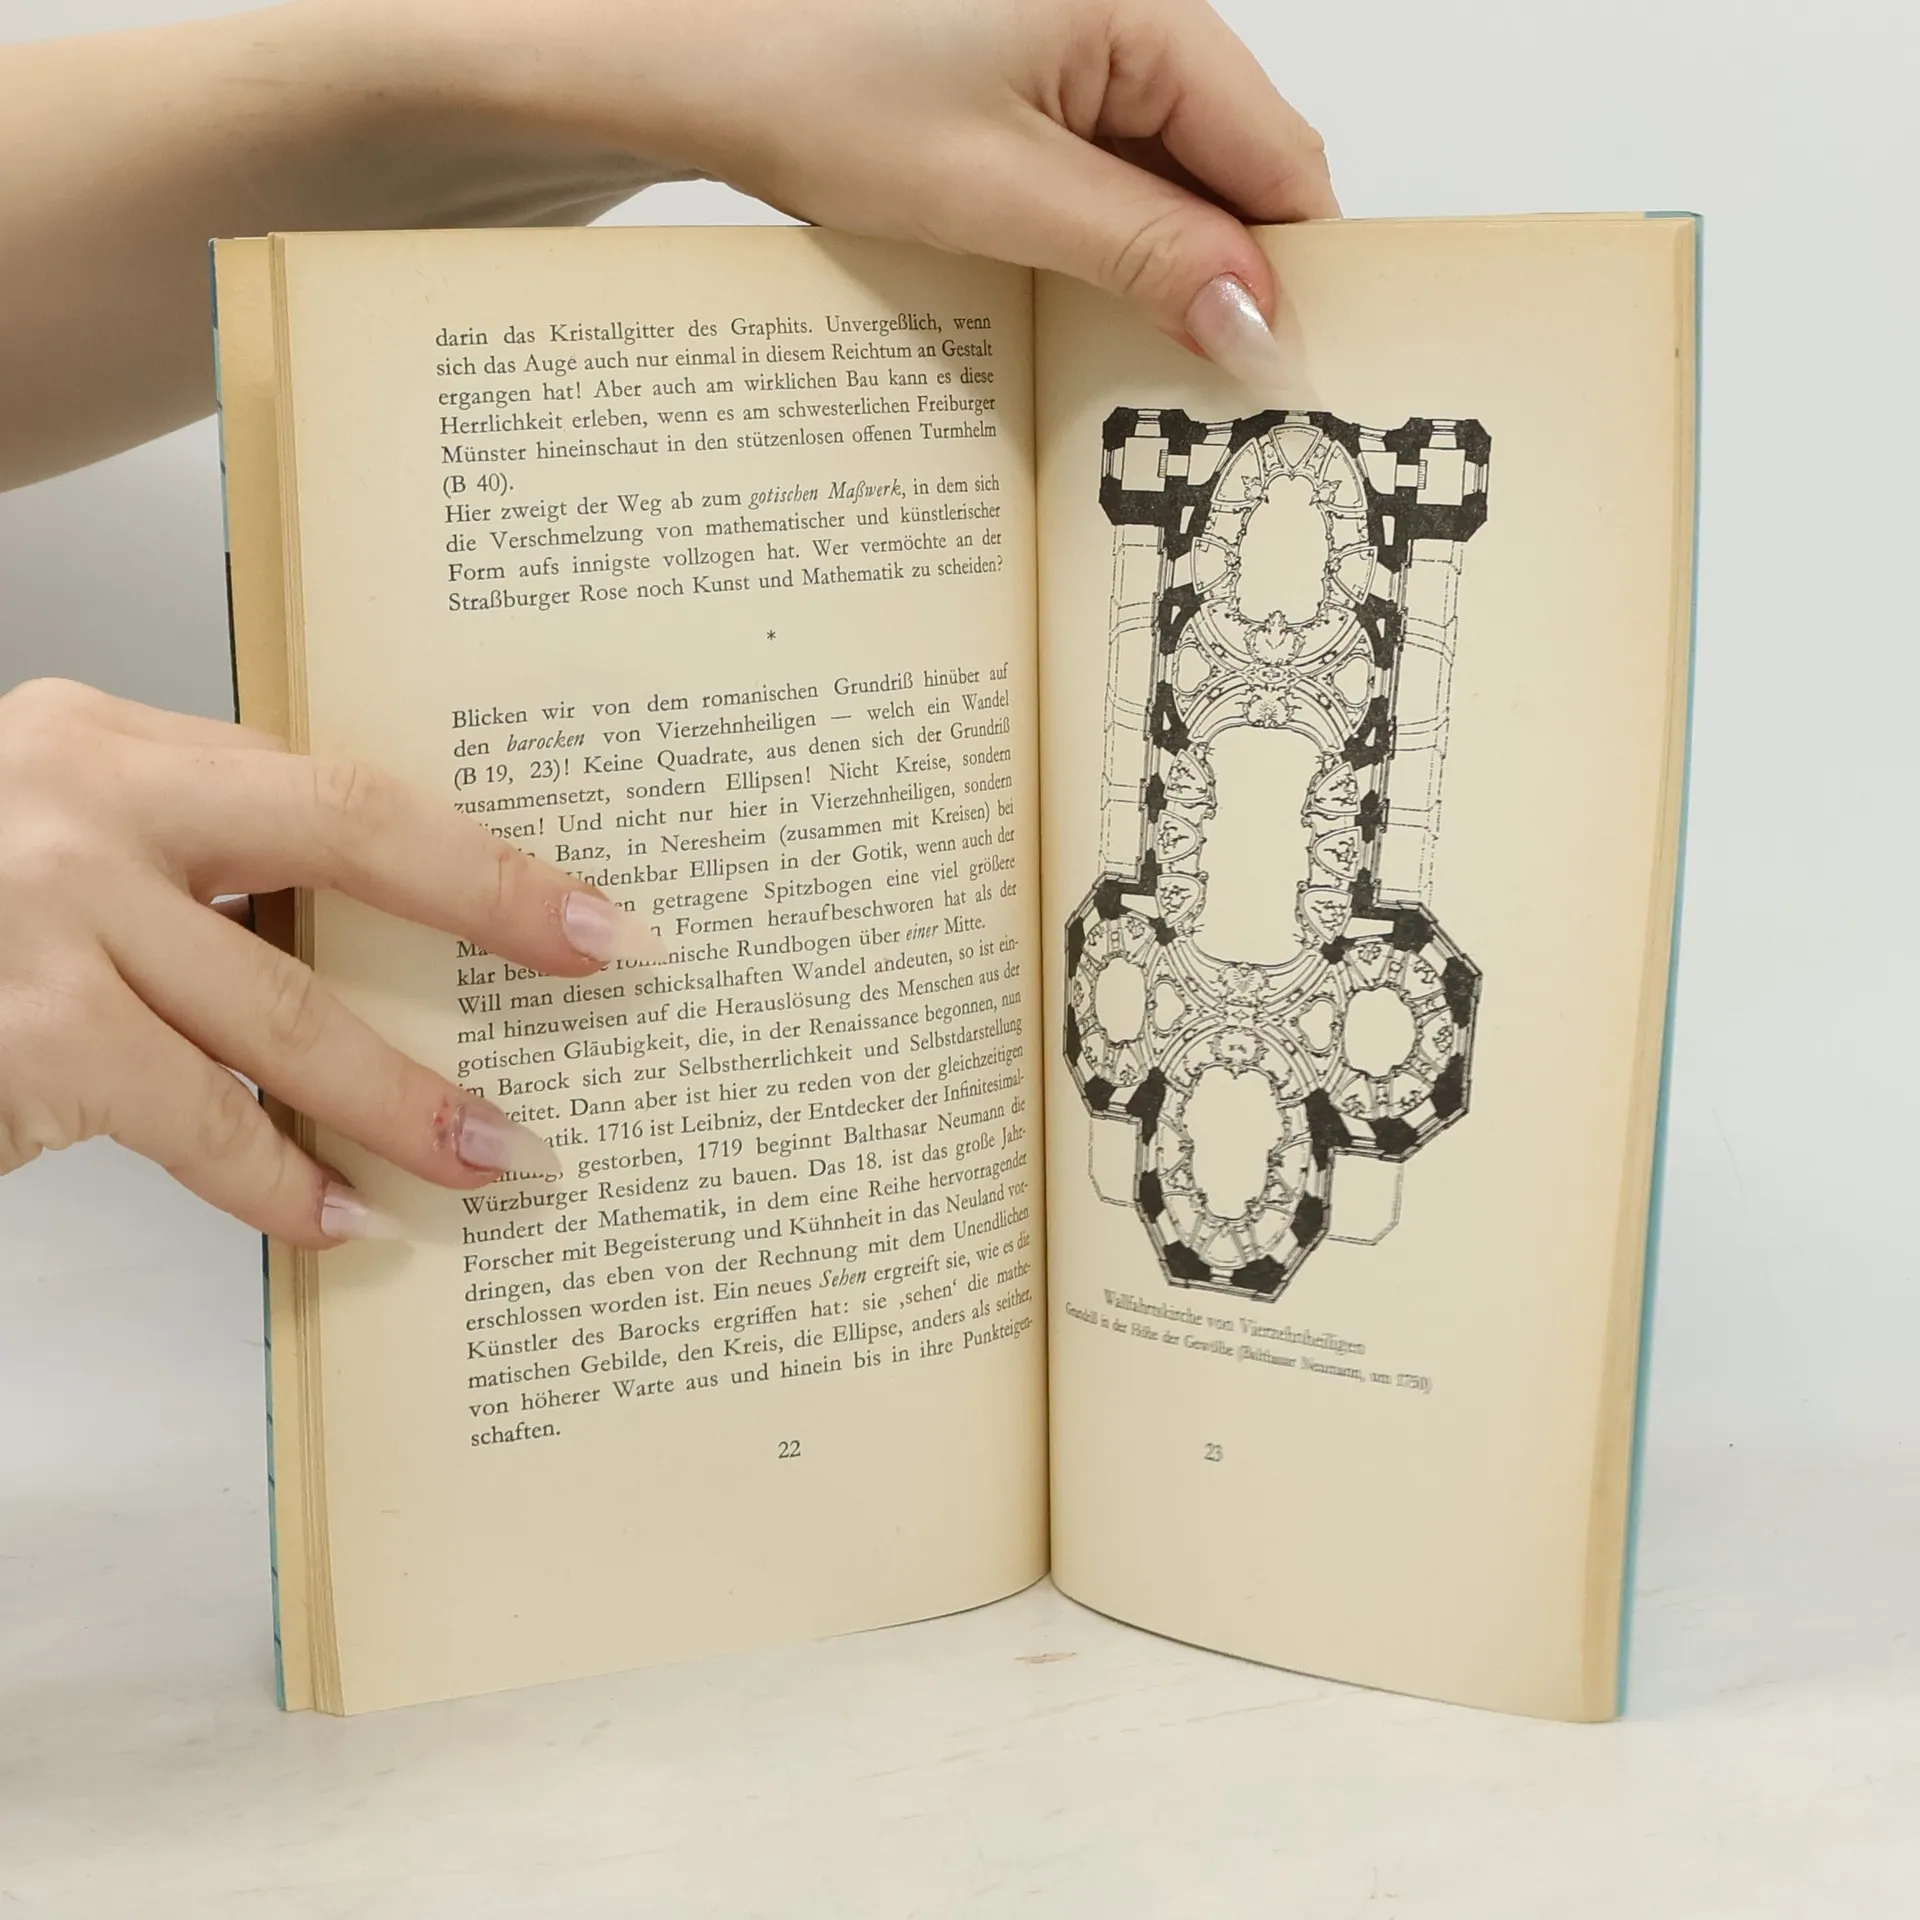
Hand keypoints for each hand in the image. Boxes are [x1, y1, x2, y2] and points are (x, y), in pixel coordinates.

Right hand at [0, 680, 651, 1243]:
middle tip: (609, 974)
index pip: (346, 790)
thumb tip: (388, 943)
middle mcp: (78, 803)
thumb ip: (208, 866)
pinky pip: (194, 1124)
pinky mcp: (20, 1037)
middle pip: (343, 849)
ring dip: (404, 1103)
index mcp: (116, 743)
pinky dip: (279, 1182)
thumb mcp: (76, 848)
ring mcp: (40, 917)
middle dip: (493, 923)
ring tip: (491, 1160)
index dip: (482, 857)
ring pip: (282, 1018)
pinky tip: (344, 1220)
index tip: (596, 916)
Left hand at [335, 0, 1337, 385]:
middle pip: (1231, 166)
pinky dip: (1104, 241)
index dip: (1289, 269)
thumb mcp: (998, 191)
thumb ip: (1144, 256)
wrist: (684, 50)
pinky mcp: (1033, 79)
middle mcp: (1128, 12)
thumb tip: (1255, 322)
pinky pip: (1106, 170)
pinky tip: (1082, 305)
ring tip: (1141, 361)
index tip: (1282, 373)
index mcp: (1144, 8)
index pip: (1276, 153)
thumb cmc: (810, 82)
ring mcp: (1079, 47)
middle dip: (1226, 277)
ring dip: (1161, 269)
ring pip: (1169, 177)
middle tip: (1213, 393)